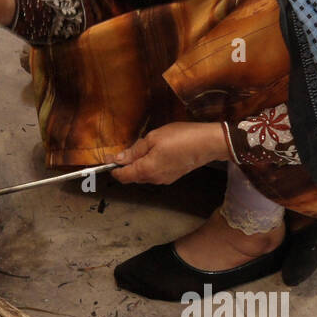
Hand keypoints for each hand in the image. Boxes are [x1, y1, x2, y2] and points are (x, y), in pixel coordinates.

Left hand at [110, 122, 229, 185]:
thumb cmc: (181, 138)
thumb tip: (117, 159)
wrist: (209, 143)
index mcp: (146, 170)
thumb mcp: (153, 138)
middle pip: (131, 176)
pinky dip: (148, 164)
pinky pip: (154, 172)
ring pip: (143, 174)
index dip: (111, 167)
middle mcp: (153, 179)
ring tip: (141, 147)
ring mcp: (164, 179)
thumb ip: (134, 150)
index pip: (121, 176)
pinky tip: (154, 152)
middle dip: (124, 165)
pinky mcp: (173, 175)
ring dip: (137, 164)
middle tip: (124, 149)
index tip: (107, 157)